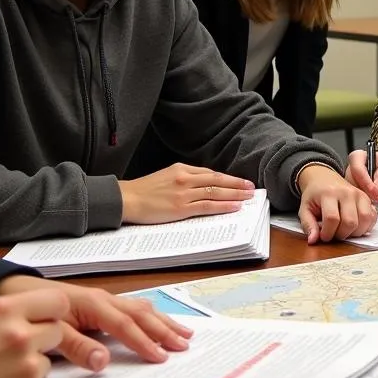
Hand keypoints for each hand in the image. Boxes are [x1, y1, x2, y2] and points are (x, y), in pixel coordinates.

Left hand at [0, 275, 191, 370]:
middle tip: (185, 345)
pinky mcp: (103, 303)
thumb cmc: (33, 314)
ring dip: (164, 321)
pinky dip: (153, 315)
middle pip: (142, 314)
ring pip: (142, 308)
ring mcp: (105, 299)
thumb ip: (78, 347)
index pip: (125, 326)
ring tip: (185, 333)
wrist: (15, 294)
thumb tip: (104, 362)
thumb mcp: (51, 334)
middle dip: (164, 330)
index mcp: (93, 305)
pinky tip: (161, 320)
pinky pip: (134, 307)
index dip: (143, 342)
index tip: (160, 358)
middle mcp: (105, 299)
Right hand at [0, 289, 68, 377]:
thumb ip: (8, 317)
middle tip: (15, 354)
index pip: (57, 301)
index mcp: (3, 312)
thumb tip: (35, 315)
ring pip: (47, 363)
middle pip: (57, 332)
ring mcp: (30, 368)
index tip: (47, 320)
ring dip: (32, 369)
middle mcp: (20, 336)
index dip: (52, 313)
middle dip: (42, 341)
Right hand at [119, 164, 254, 223]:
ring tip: (247, 197)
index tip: (240, 182)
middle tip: (251, 188)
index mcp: (182, 169)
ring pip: (215, 192)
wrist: (126, 199)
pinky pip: (207, 206)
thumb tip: (205, 184)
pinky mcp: (180, 208)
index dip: (228, 178)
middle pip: (217, 180)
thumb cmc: (144, 190)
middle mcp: (185, 178)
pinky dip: (222, 206)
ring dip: (234, 195)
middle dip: (237, 184)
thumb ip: (185, 178)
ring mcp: (184, 193)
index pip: (211, 173)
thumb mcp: (166, 176)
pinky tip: (234, 207)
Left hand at [297, 164, 376, 243]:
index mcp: (329, 193)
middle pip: (350, 222)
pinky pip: (372, 216)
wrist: (324, 178)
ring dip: (355, 232)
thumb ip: (308, 225)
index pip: (332, 219)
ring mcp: (359, 194)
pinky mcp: (367, 198)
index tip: (323, 236)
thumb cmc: (314, 195)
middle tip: (334, 234)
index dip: (328, 233)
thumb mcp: (305, 208)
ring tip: (344, 231)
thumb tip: (313, 240)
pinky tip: (355, 227)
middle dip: (341, 234)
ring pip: (365, 219)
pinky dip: (366, 226)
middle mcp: (347, 193)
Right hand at [346, 149, 377, 202]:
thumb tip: (377, 191)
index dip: (367, 182)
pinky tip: (374, 202)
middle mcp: (350, 169)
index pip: (357, 170)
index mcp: (357, 157)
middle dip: (367, 192)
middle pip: (352, 183)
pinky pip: (354, 199)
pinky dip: (365, 202)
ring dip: (366, 198)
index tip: (377, 191)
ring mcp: (349, 181)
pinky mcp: (351, 191)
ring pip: (352, 193)